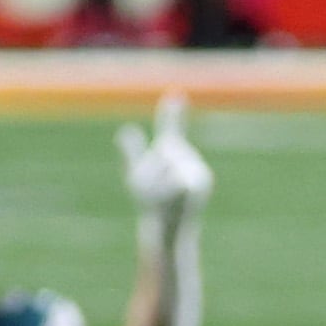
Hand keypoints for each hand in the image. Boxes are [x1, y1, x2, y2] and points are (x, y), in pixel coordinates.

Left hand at [120, 92, 211, 237]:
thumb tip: (128, 130)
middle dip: (151, 170)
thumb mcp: (138, 177)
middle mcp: (192, 162)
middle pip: (163, 149)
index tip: (175, 94)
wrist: (165, 231)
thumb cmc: (153, 206)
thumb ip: (134, 152)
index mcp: (177, 156)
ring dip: (156, 183)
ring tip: (163, 199)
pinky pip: (174, 179)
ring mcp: (197, 173)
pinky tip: (171, 201)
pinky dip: (166, 190)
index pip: (170, 129)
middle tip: (158, 193)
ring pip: (166, 164)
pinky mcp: (198, 185)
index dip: (172, 112)